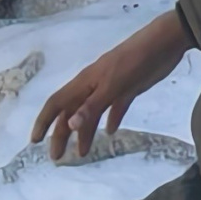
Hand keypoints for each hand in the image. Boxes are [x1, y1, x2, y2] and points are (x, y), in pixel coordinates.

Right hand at [31, 10, 188, 158]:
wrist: (165, 42)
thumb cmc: (136, 61)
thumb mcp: (113, 85)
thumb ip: (92, 106)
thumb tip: (69, 126)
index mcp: (84, 83)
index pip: (56, 104)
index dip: (44, 122)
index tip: (35, 141)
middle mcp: (92, 86)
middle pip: (71, 113)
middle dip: (61, 135)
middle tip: (58, 157)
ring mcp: (110, 88)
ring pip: (91, 114)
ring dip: (85, 133)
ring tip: (83, 153)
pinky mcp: (128, 89)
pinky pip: (114, 108)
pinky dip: (111, 120)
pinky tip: (110, 131)